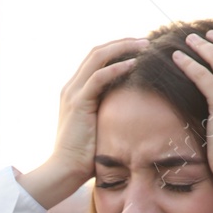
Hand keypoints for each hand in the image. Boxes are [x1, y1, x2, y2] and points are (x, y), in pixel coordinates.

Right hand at [17, 37, 147, 208]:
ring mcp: (73, 93)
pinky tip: (135, 64)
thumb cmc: (84, 156)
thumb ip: (109, 113)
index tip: (141, 49)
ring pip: (98, 57)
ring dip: (123, 48)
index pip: (96, 59)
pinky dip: (117, 67)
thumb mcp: (99, 127)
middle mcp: (71, 87)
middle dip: (123, 43)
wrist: (64, 170)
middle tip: (147, 42)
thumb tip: (133, 111)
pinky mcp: (78, 103)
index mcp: (75, 91)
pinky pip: (98, 77)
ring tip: (145, 46)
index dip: (118, 49)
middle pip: (97, 51)